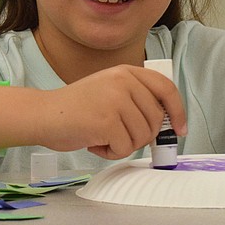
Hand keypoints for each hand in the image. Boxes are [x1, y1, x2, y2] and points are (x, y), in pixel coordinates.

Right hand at [37, 65, 186, 159]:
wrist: (44, 114)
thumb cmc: (77, 108)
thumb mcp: (110, 90)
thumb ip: (136, 99)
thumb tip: (167, 123)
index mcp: (126, 72)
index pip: (166, 88)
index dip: (178, 111)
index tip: (180, 129)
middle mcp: (123, 81)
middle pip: (156, 121)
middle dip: (140, 136)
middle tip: (116, 133)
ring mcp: (116, 100)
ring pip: (143, 137)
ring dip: (123, 145)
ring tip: (102, 135)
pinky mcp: (107, 121)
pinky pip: (125, 149)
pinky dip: (110, 152)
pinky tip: (94, 141)